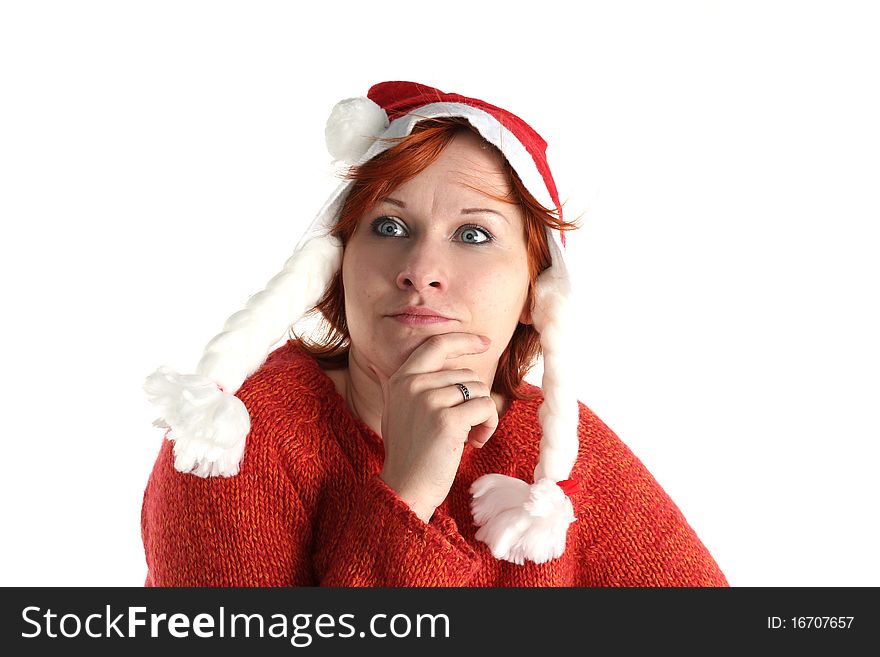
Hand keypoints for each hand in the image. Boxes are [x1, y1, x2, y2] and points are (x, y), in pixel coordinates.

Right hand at [371, 333, 499, 522]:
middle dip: (475, 400)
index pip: (436, 345)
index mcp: (401, 379)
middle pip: (466, 374)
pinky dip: (489, 425)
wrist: (405, 488)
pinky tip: (477, 442)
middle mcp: (413, 384)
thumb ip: (400, 385)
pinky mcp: (447, 420)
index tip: (484, 343)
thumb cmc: (407, 453)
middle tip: (468, 428)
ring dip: (483, 414)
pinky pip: (485, 407)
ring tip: (471, 436)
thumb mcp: (395, 410)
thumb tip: (386, 362)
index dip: (463, 340)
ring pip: (479, 390)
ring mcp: (429, 400)